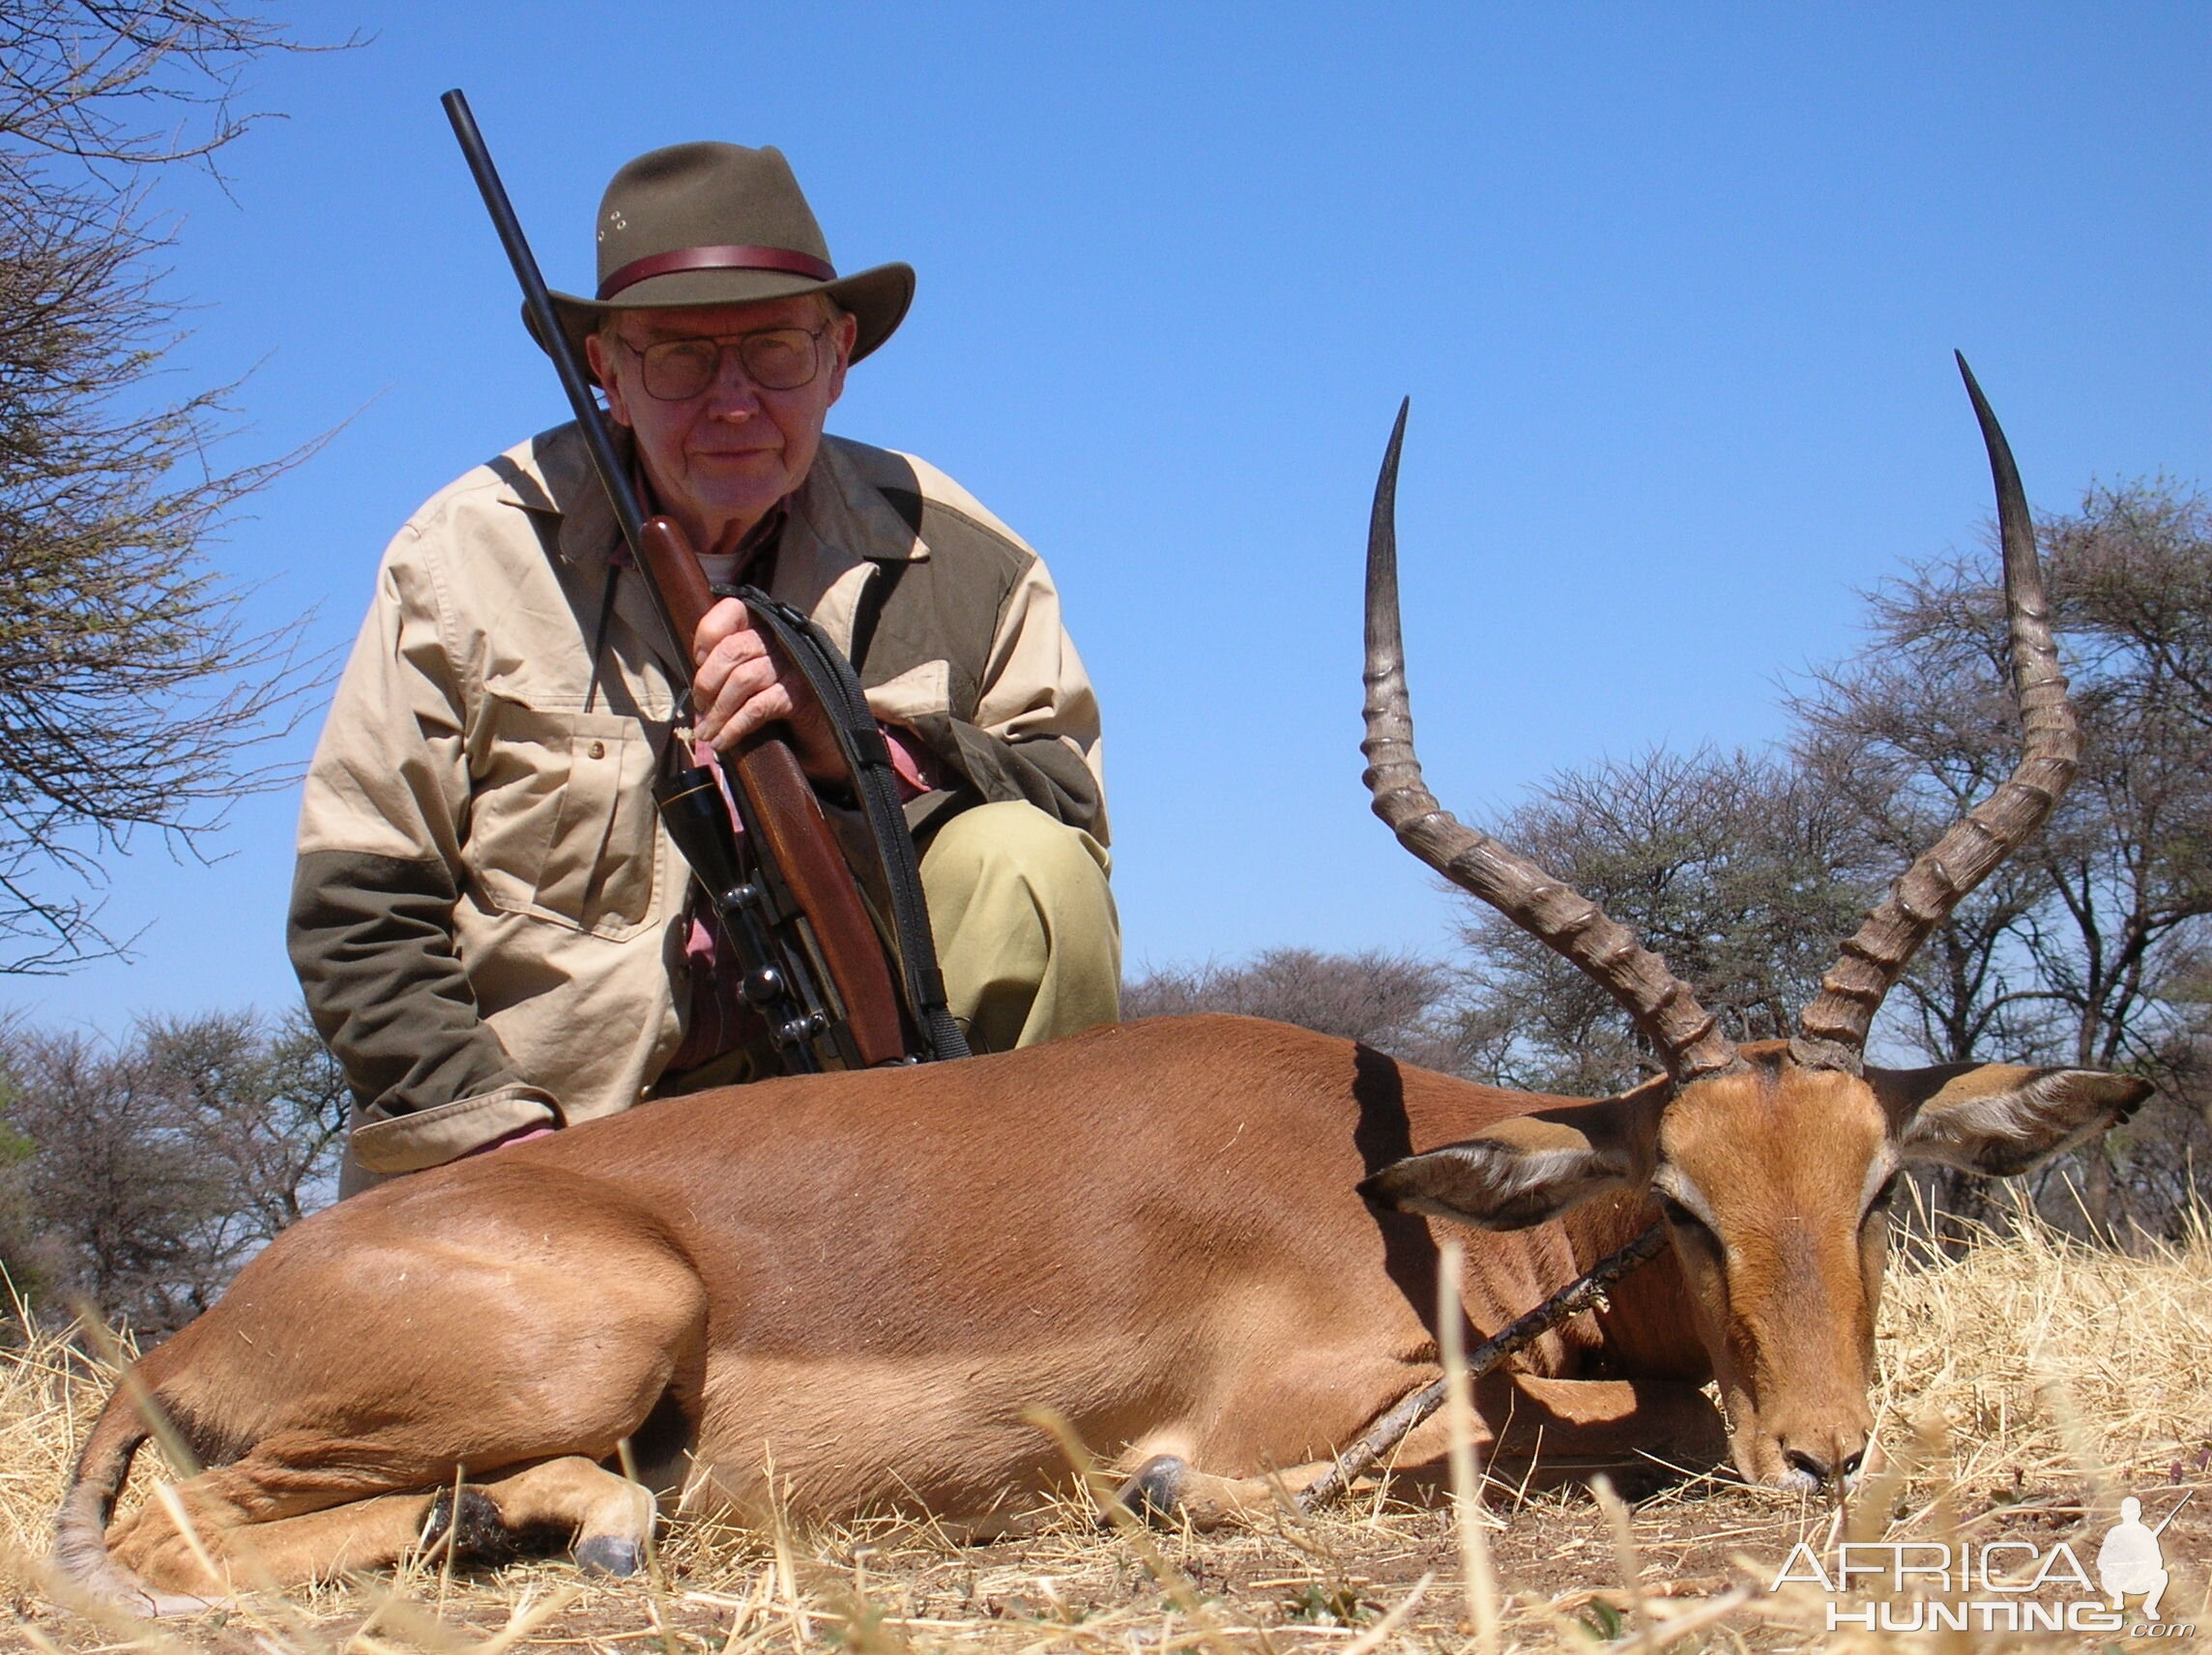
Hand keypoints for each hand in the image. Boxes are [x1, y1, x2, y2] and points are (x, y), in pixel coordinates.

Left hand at [690, 597, 841, 778]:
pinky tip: (723, 741)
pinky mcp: (801, 695)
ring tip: (707, 732)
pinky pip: (758, 707)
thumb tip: (694, 682)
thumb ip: (729, 668)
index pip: (733, 610)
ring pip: (743, 679)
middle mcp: (782, 641)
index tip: (698, 660)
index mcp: (767, 629)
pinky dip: (734, 727)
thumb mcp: (754, 680)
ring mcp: (794, 667)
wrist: (827, 739)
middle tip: (700, 708)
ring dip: (718, 710)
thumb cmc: (783, 708)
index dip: (708, 633)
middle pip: (733, 648)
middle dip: (707, 681)